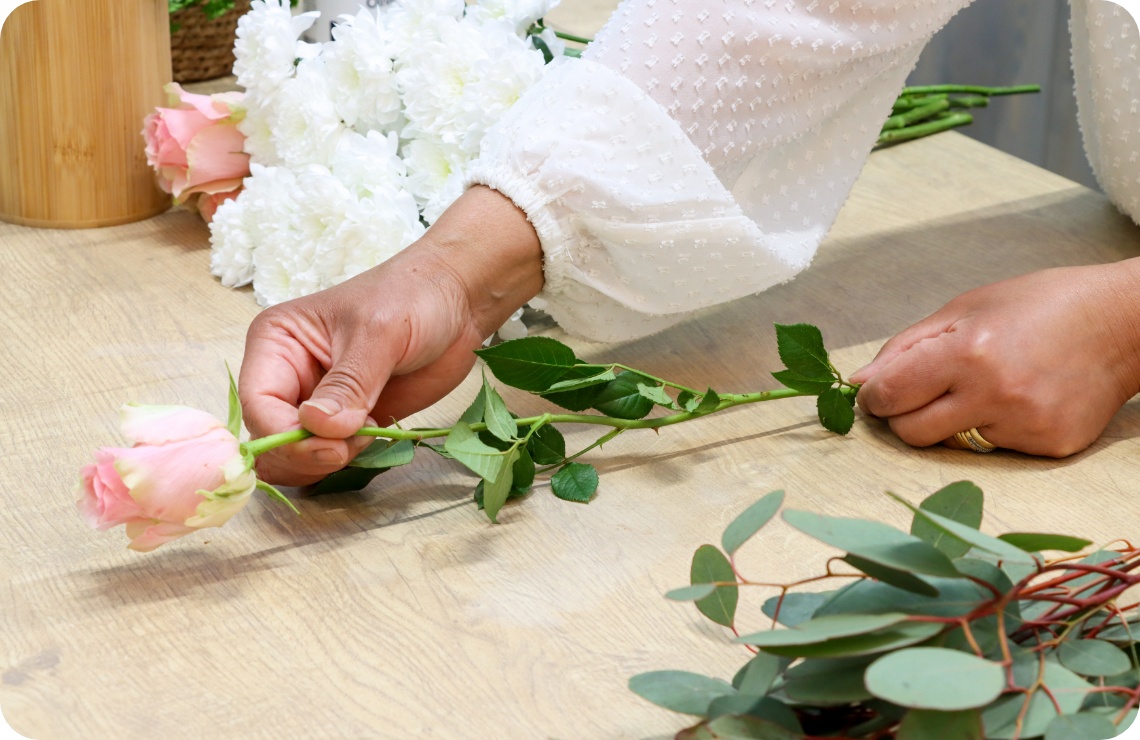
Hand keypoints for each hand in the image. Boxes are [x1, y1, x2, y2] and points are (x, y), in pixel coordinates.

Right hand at [239, 186, 543, 484]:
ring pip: (294, 456)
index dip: (286, 436)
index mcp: (276, 342)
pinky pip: (327, 459)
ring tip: (367, 434)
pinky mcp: (344, 423)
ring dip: (327, 461)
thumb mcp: (379, 334)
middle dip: (307, 453)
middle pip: (270, 438)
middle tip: (353, 445)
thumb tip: (316, 426)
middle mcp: (286, 376)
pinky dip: (346, 462)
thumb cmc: (412, 298)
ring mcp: (314, 402)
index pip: (258, 404)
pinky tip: (374, 437)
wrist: (456, 304)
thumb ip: (349, 384)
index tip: (332, 446)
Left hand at [849, 261, 1139, 456]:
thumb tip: (859, 382)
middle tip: (920, 393)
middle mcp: (995, 394)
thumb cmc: (1039, 305)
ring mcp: (1025, 426)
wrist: (1123, 323)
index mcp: (968, 352)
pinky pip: (994, 450)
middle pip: (912, 433)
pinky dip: (993, 428)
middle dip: (902, 416)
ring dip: (950, 422)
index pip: (891, 395)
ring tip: (981, 387)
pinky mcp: (1049, 448)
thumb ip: (906, 347)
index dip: (874, 397)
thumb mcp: (965, 308)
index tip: (876, 393)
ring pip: (951, 444)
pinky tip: (1018, 399)